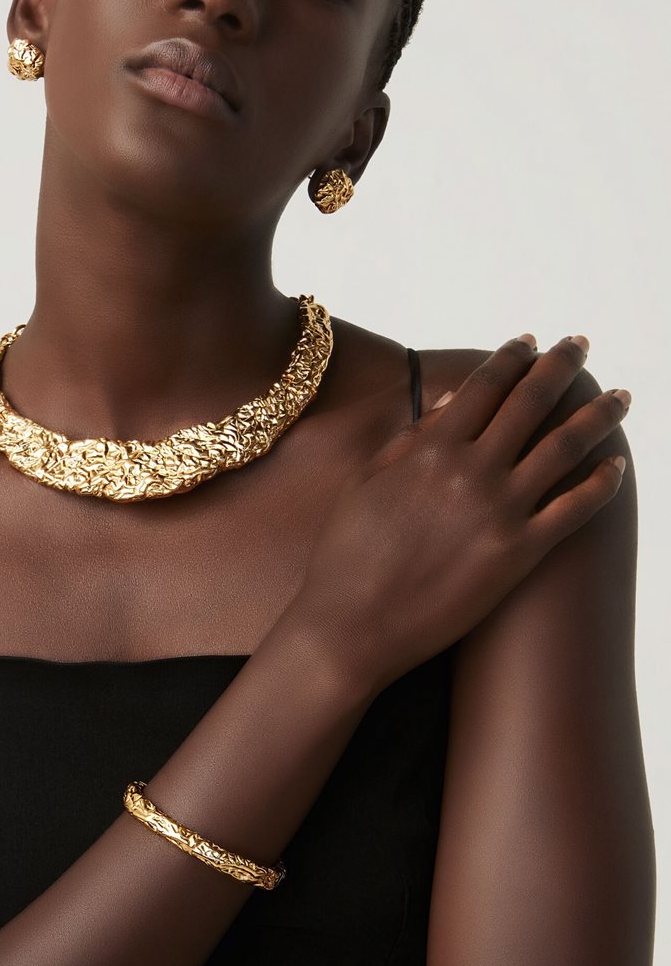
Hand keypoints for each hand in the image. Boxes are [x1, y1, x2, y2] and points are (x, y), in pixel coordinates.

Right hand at [295, 334, 629, 694]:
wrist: (353, 623)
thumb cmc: (347, 552)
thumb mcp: (367, 481)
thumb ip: (410, 438)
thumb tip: (450, 402)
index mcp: (431, 448)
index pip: (483, 386)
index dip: (510, 358)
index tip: (527, 341)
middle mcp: (472, 470)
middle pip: (531, 403)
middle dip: (559, 366)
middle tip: (578, 346)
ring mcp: (501, 511)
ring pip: (566, 448)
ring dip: (597, 415)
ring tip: (618, 397)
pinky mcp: (520, 554)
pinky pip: (577, 509)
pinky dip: (603, 482)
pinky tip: (616, 465)